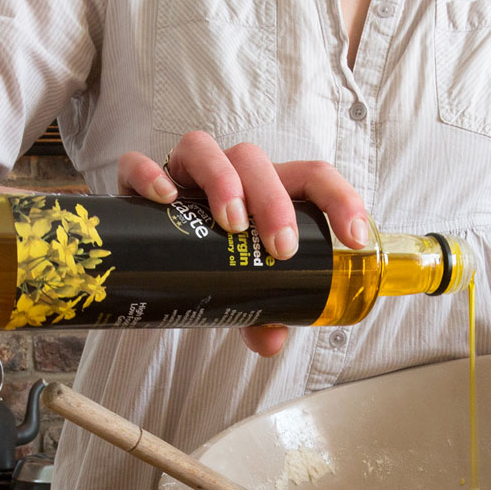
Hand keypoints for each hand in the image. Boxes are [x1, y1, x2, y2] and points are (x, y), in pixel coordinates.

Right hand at [117, 132, 369, 355]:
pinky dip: (150, 175)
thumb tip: (271, 340)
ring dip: (223, 182)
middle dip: (275, 202)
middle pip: (255, 161)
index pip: (311, 178)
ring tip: (232, 224)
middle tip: (281, 249)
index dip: (340, 200)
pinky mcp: (138, 182)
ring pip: (204, 149)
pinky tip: (165, 198)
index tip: (352, 238)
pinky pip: (138, 165)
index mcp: (267, 193)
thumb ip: (261, 313)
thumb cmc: (212, 264)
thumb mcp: (244, 291)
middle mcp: (228, 175)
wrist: (154, 259)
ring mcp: (183, 174)